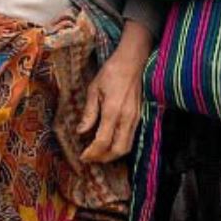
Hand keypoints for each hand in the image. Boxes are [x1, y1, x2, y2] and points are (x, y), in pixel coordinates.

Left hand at [79, 35, 148, 163]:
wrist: (133, 61)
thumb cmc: (111, 72)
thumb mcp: (94, 89)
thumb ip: (89, 113)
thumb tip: (81, 131)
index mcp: (113, 111)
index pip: (102, 141)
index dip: (92, 152)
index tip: (82, 156)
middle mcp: (127, 118)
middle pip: (118, 150)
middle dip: (103, 158)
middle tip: (90, 158)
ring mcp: (136, 118)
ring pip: (127, 147)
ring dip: (112, 155)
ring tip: (98, 153)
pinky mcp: (140, 117)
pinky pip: (131, 138)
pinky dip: (120, 146)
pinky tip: (110, 142)